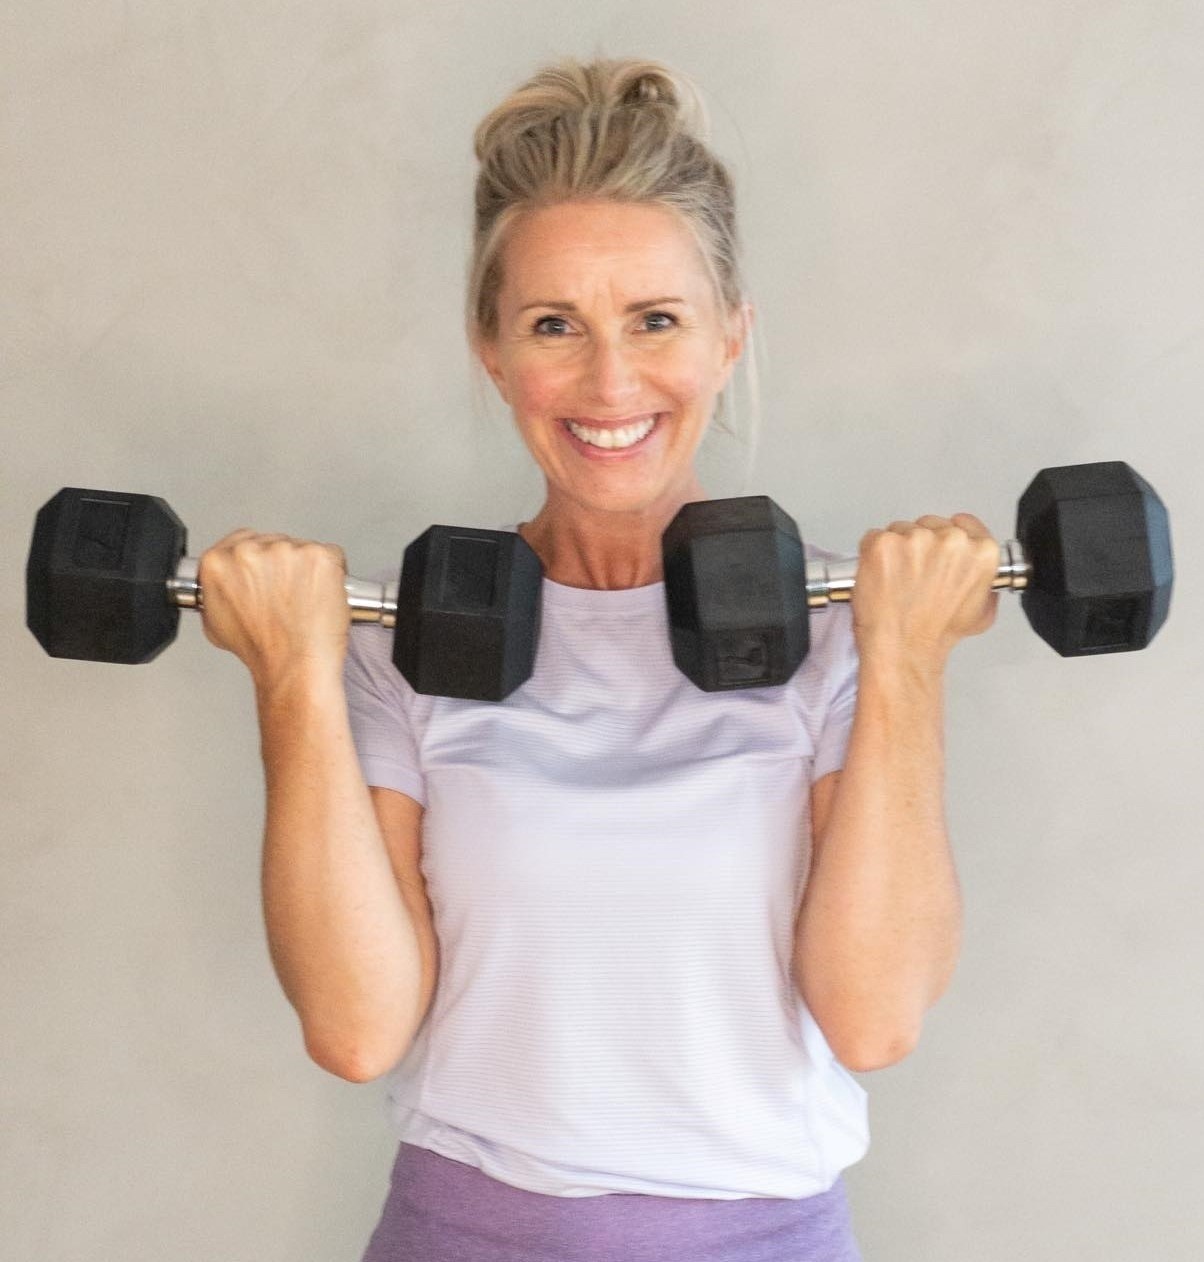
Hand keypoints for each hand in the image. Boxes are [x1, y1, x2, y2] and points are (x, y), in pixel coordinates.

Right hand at [197, 530, 349, 688]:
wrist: (294, 665)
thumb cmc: (262, 650)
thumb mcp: (215, 621)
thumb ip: (217, 591)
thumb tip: (228, 582)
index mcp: (218, 562)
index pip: (241, 541)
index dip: (259, 558)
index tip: (268, 571)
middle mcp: (250, 552)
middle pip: (273, 542)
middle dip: (283, 565)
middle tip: (290, 594)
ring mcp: (287, 551)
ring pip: (302, 549)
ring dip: (307, 569)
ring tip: (306, 600)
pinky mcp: (319, 556)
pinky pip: (331, 555)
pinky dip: (331, 573)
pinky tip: (322, 595)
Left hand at [850, 513, 1000, 668]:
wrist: (902, 648)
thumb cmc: (935, 635)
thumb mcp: (982, 612)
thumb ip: (985, 582)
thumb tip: (979, 572)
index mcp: (980, 552)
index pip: (964, 522)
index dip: (948, 537)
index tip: (939, 550)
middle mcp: (951, 540)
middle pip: (931, 525)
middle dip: (921, 546)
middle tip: (916, 575)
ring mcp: (915, 539)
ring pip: (901, 529)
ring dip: (897, 550)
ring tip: (898, 581)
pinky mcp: (883, 544)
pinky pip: (874, 537)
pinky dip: (873, 555)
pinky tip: (882, 577)